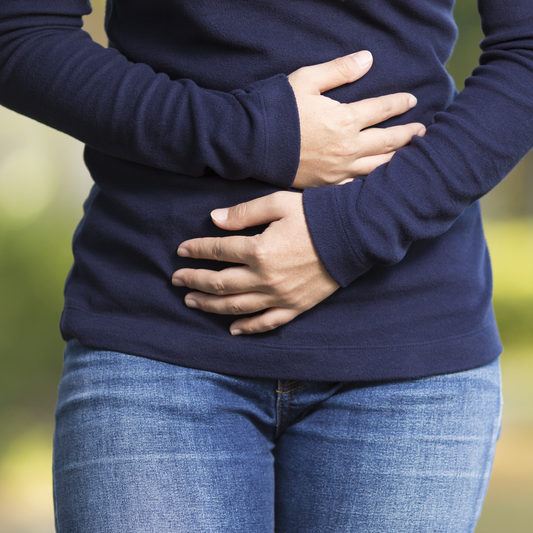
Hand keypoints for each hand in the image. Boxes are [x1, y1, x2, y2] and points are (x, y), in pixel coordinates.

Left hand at [173, 191, 338, 334]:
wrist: (355, 235)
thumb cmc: (316, 214)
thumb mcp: (278, 204)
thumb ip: (244, 213)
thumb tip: (214, 219)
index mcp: (259, 250)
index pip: (218, 251)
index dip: (197, 250)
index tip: (182, 250)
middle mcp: (266, 278)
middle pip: (220, 283)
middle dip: (195, 280)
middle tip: (177, 278)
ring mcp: (280, 296)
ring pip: (237, 306)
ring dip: (211, 305)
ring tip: (192, 301)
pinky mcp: (296, 306)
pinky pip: (267, 322)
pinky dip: (248, 328)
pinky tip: (232, 328)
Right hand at [289, 51, 425, 187]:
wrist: (250, 143)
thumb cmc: (276, 108)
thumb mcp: (306, 80)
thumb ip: (339, 70)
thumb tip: (368, 58)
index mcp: (344, 120)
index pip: (381, 110)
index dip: (399, 104)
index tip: (412, 100)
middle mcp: (347, 148)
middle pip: (388, 141)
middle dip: (409, 134)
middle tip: (423, 131)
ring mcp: (339, 170)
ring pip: (379, 166)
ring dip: (399, 158)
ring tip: (413, 155)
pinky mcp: (328, 185)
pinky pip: (360, 184)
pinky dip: (377, 180)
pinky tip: (385, 178)